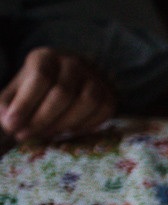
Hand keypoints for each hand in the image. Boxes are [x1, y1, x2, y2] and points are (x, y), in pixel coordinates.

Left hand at [0, 47, 116, 141]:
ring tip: (48, 133)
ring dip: (65, 124)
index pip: (40, 78)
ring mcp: (95, 77)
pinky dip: (87, 125)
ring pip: (87, 102)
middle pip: (64, 93)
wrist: (69, 80)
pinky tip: (70, 130)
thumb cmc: (38, 89)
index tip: (12, 126)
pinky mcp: (110, 94)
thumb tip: (9, 122)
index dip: (25, 104)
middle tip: (26, 135)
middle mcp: (73, 63)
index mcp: (46, 57)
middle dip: (43, 119)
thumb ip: (7, 105)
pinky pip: (103, 111)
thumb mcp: (17, 91)